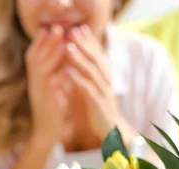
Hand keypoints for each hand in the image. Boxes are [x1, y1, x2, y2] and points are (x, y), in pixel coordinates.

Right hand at [26, 26, 71, 146]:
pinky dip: (58, 82)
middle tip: (57, 29)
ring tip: (63, 45)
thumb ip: (51, 72)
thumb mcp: (48, 88)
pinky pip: (51, 93)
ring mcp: (39, 97)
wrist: (45, 135)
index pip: (32, 56)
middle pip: (35, 61)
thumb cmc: (50, 109)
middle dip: (46, 44)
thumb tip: (59, 53)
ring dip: (52, 59)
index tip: (48, 27)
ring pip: (41, 74)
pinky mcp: (47, 108)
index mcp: (34, 80)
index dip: (39, 42)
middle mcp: (33, 86)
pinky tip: (66, 72)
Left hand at [65, 25, 119, 147]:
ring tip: (68, 47)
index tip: (79, 27)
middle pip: (96, 58)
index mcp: (105, 76)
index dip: (90, 40)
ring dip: (79, 58)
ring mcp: (103, 92)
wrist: (111, 131)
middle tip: (72, 31)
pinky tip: (68, 72)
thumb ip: (90, 75)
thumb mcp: (96, 88)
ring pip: (91, 72)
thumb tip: (80, 60)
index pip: (98, 54)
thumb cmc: (101, 108)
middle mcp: (106, 81)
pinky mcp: (98, 104)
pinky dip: (78, 80)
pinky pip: (88, 90)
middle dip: (84, 44)